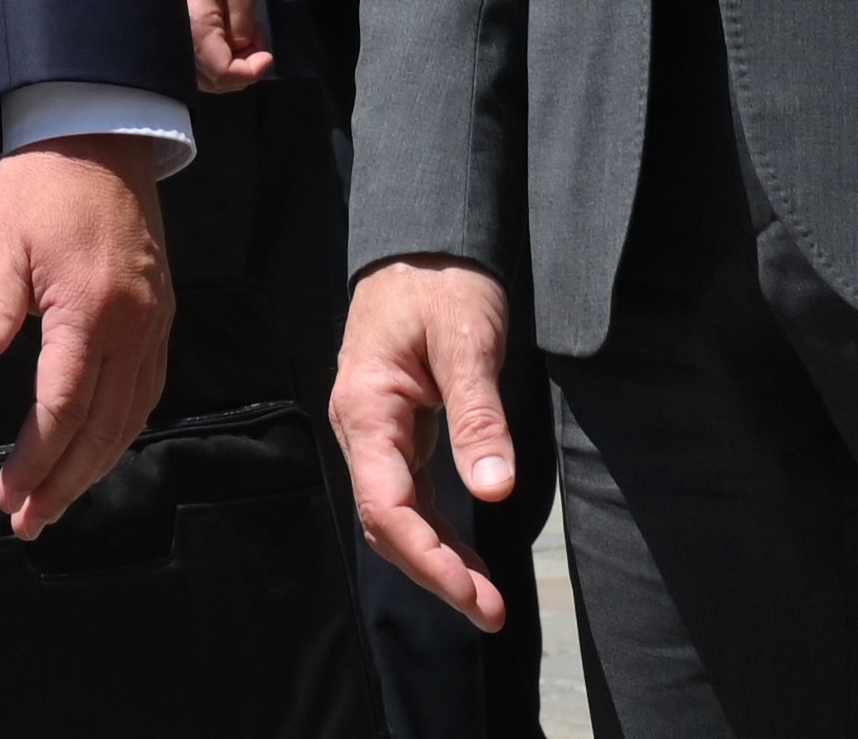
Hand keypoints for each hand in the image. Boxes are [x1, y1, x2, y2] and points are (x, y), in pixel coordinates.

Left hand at [0, 135, 175, 538]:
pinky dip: (121, 429)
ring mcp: (156, 322)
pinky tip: (98, 448)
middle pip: (103, 428)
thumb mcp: (5, 239)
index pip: (63, 407)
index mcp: (91, 310)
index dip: (37, 460)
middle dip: (65, 480)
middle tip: (29, 522)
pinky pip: (147, 389)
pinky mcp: (162, 314)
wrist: (102, 132)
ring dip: (95, 464)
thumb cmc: (42, 183)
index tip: (9, 497)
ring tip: (57, 500)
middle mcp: (135, 326)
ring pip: (131, 415)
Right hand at [178, 0, 274, 93]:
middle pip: (212, 81)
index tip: (267, 55)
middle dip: (242, 70)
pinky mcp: (179, 34)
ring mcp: (177, 38)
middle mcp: (180, 39)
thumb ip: (244, 27)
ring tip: (248, 38)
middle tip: (259, 44)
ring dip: (232, 67)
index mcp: (195, 27)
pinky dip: (220, 60)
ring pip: (205, 76)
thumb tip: (242, 52)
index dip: (250, 72)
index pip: (222, 73)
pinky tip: (233, 39)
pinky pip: (198, 63)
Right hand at [334, 256, 522, 625]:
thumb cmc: (442, 283)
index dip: (427, 557)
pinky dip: (439, 531)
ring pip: (398, 514)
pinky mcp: (398, 431)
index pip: (386, 506)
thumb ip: (478, 414)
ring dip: (438, 560)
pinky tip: (469, 558)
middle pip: (388, 522)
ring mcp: (377, 433)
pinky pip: (412, 495)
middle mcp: (362, 429)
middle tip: (490, 611)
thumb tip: (495, 489)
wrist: (422, 244)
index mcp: (367, 409)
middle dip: (436, 572)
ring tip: (486, 601)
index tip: (472, 593)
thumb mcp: (467, 341)